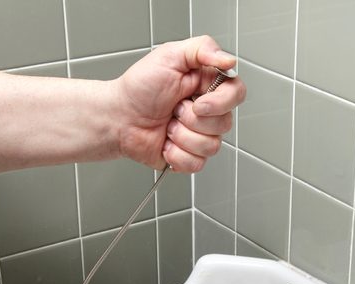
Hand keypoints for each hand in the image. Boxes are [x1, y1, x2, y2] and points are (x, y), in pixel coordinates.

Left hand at [114, 35, 245, 172]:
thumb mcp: (169, 55)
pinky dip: (176, 155)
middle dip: (192, 119)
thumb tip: (230, 60)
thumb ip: (203, 49)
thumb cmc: (138, 88)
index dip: (221, 102)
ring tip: (167, 125)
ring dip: (182, 137)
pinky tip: (166, 143)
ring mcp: (200, 136)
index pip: (236, 93)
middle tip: (174, 109)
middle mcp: (207, 112)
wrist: (118, 118)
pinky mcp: (190, 157)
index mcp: (207, 86)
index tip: (198, 103)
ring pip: (212, 146)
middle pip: (225, 124)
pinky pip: (197, 164)